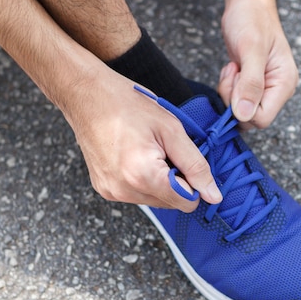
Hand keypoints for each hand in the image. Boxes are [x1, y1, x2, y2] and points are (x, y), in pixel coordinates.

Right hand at [64, 67, 222, 210]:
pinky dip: (144, 180)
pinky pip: (137, 194)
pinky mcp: (103, 190)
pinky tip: (134, 155)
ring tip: (147, 150)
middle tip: (163, 149)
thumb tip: (214, 196)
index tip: (182, 156)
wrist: (86, 95)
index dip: (193, 180)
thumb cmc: (128, 105)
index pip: (187, 203)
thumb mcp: (172, 129)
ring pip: (155, 200)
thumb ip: (196, 165)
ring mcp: (111, 192)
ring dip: (160, 180)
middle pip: (171, 203)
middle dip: (176, 179)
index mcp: (143, 175)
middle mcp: (124, 190)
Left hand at [217, 0, 298, 128]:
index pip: (262, 119)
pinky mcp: (253, 85)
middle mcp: (278, 90)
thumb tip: (244, 115)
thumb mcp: (251, 50)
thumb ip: (250, 83)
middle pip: (250, 117)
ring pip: (241, 110)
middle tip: (234, 71)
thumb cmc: (252, 19)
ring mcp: (266, 88)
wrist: (248, 2)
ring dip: (230, 91)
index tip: (238, 79)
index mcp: (284, 84)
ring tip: (234, 67)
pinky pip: (237, 100)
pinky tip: (233, 68)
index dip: (242, 107)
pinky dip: (229, 87)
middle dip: (234, 99)